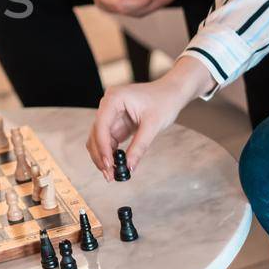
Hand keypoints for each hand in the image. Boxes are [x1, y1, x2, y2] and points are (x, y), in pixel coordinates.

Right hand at [87, 57, 212, 179]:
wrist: (173, 93)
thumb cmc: (165, 101)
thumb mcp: (153, 125)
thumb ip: (139, 146)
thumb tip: (129, 167)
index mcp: (114, 99)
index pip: (101, 126)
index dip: (103, 147)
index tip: (108, 165)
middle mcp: (108, 106)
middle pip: (96, 134)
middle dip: (101, 155)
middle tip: (109, 175)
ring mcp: (111, 115)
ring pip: (99, 139)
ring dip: (103, 156)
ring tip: (112, 174)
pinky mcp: (117, 123)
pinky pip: (109, 141)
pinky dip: (111, 153)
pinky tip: (116, 166)